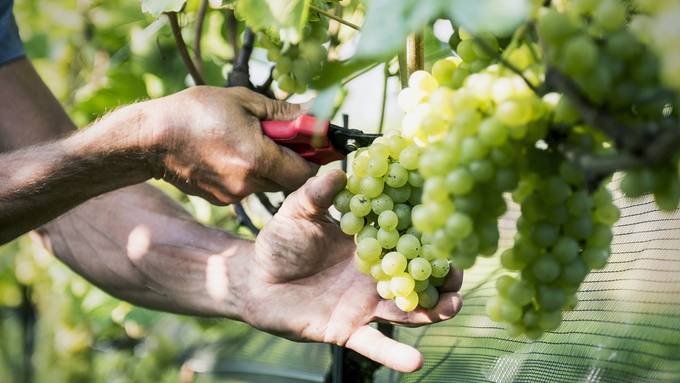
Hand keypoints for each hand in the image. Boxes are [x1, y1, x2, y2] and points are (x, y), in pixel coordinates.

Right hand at [148, 86, 317, 204]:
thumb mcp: (243, 101)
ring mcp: (233, 195)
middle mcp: (247, 183)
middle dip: (291, 159)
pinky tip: (230, 153)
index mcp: (257, 158)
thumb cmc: (194, 113)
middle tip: (279, 136)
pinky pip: (248, 187)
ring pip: (268, 183)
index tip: (311, 142)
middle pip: (288, 180)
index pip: (305, 171)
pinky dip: (249, 172)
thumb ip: (283, 113)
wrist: (151, 139)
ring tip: (249, 140)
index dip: (313, 157)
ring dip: (270, 165)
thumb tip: (313, 117)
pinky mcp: (221, 199)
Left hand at [237, 170, 463, 371]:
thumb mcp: (297, 213)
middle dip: (442, 275)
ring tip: (453, 305)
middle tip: (460, 271)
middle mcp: (373, 274)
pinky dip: (394, 355)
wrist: (255, 280)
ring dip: (432, 311)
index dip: (427, 234)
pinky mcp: (349, 330)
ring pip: (406, 310)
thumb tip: (339, 171)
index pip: (404, 237)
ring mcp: (364, 304)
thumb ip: (317, 194)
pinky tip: (415, 362)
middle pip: (416, 275)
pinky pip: (374, 344)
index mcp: (368, 243)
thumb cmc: (279, 242)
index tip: (450, 227)